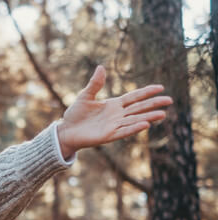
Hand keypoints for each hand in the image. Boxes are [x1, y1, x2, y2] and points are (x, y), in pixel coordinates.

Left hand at [57, 65, 172, 157]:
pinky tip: (145, 125)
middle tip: (169, 100)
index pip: (134, 97)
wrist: (66, 131)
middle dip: (153, 104)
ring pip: (135, 120)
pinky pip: (124, 131)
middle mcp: (117, 115)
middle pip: (139, 108)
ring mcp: (114, 126)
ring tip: (163, 114)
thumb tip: (100, 67)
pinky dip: (134, 128)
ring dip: (148, 117)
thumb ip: (95, 84)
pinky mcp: (108, 136)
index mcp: (113, 105)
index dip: (146, 92)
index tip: (160, 87)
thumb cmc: (75, 114)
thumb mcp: (85, 96)